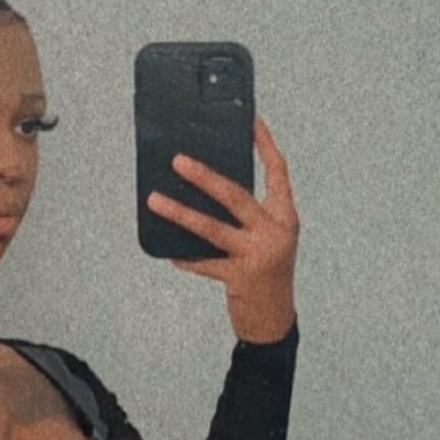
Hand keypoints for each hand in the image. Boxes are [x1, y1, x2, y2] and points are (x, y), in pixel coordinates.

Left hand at [146, 115, 298, 343]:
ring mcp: (257, 256)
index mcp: (285, 218)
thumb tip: (205, 187)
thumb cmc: (266, 274)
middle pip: (236, 196)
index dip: (264, 144)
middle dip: (205, 177)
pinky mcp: (240, 278)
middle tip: (178, 160)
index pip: (278, 172)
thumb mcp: (267, 240)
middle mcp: (275, 233)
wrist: (275, 322)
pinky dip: (185, 256)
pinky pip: (203, 263)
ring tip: (154, 200)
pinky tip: (168, 251)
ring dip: (180, 213)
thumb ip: (248, 216)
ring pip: (212, 228)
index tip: (250, 118)